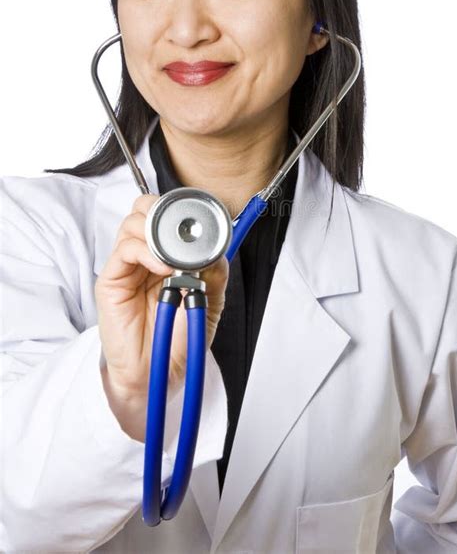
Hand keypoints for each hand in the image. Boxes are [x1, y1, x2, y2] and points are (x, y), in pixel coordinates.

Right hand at [95, 194, 228, 439]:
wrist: (156, 373)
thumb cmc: (177, 339)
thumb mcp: (208, 301)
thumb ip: (215, 273)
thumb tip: (218, 247)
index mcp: (168, 255)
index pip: (166, 215)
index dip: (180, 210)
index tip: (202, 219)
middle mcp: (145, 255)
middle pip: (144, 209)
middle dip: (163, 210)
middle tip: (182, 230)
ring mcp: (128, 266)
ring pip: (132, 222)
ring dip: (155, 229)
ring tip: (173, 254)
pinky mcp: (112, 280)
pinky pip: (124, 250)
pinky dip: (145, 250)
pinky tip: (162, 267)